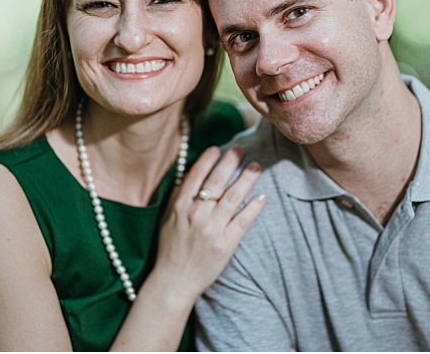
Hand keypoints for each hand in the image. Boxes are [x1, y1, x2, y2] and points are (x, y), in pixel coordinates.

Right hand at [153, 145, 265, 302]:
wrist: (173, 282)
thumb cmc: (170, 248)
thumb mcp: (168, 217)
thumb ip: (180, 195)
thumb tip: (194, 172)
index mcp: (180, 206)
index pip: (197, 175)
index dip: (209, 159)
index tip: (218, 148)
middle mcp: (196, 215)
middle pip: (217, 181)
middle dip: (231, 161)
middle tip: (241, 149)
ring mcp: (212, 230)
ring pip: (233, 197)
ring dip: (247, 179)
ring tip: (256, 166)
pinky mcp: (225, 245)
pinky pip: (243, 221)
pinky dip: (253, 208)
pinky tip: (261, 196)